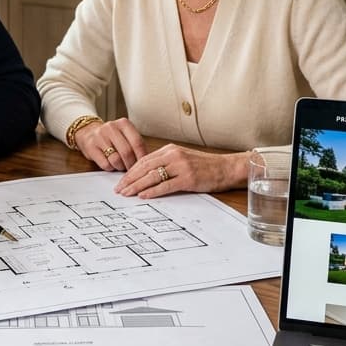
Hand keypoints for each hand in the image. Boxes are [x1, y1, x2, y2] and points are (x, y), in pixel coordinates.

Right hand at [74, 117, 147, 170]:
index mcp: (123, 123)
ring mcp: (99, 136)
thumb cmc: (112, 137)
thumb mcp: (124, 135)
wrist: (88, 132)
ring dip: (121, 167)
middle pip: (127, 152)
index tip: (144, 166)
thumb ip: (135, 145)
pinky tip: (111, 164)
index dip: (142, 157)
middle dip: (131, 165)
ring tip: (121, 166)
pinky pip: (105, 164)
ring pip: (116, 160)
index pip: (138, 142)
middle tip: (133, 170)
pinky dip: (110, 168)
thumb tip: (147, 162)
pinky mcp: (90, 147)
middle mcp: (111, 128)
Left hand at [115, 144, 249, 197]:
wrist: (226, 168)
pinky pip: (166, 185)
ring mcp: (181, 166)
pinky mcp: (188, 178)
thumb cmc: (205, 166)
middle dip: (129, 179)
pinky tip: (143, 196)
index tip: (121, 181)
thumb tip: (146, 174)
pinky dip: (153, 191)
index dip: (130, 172)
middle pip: (144, 167)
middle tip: (118, 189)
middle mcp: (173, 155)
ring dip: (137, 186)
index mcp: (169, 149)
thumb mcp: (182, 158)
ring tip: (126, 194)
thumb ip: (165, 163)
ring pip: (152, 176)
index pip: (144, 160)